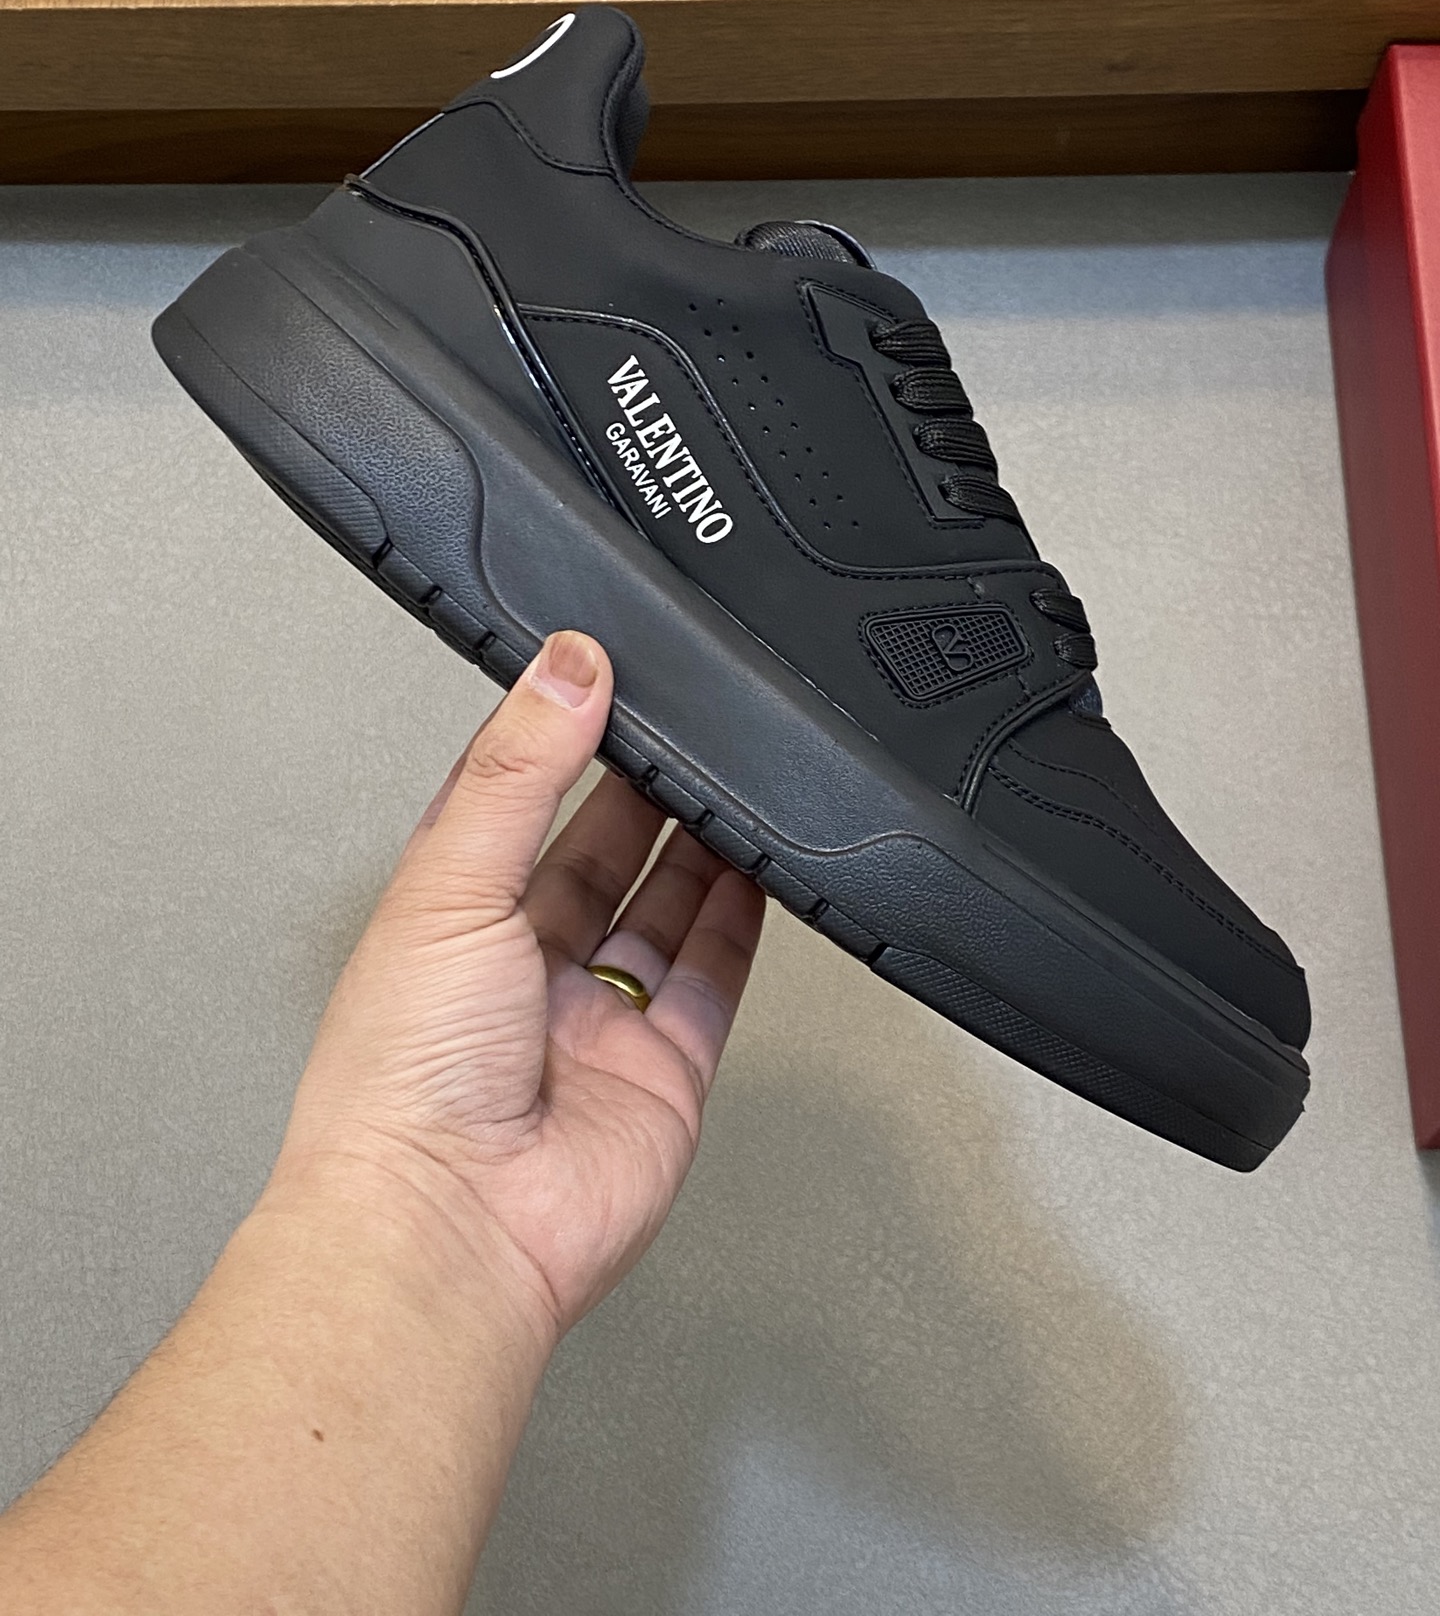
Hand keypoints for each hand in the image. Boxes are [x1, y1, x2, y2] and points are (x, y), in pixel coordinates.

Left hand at [273, 631, 765, 1338]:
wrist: (451, 1229)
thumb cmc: (401, 1084)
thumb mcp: (448, 885)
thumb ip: (515, 772)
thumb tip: (564, 669)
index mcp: (446, 920)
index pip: (509, 806)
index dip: (557, 743)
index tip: (604, 679)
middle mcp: (519, 970)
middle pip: (597, 854)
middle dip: (640, 789)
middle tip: (685, 724)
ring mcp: (595, 1023)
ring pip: (661, 911)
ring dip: (698, 845)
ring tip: (733, 777)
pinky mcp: (661, 1071)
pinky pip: (711, 981)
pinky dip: (739, 922)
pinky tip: (757, 869)